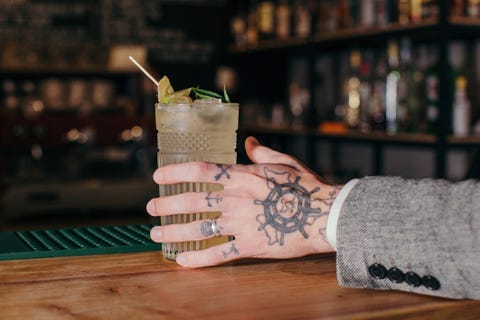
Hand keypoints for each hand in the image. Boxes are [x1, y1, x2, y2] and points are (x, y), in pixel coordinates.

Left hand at [146, 136, 340, 267]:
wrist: (325, 215)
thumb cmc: (306, 187)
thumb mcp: (284, 162)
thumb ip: (262, 153)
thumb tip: (249, 142)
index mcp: (243, 176)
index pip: (200, 171)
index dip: (175, 173)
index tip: (158, 177)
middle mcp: (236, 199)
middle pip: (192, 201)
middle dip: (167, 205)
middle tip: (151, 209)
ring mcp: (241, 223)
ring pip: (199, 228)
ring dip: (174, 232)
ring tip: (156, 234)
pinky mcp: (249, 246)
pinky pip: (218, 253)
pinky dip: (198, 259)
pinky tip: (182, 261)